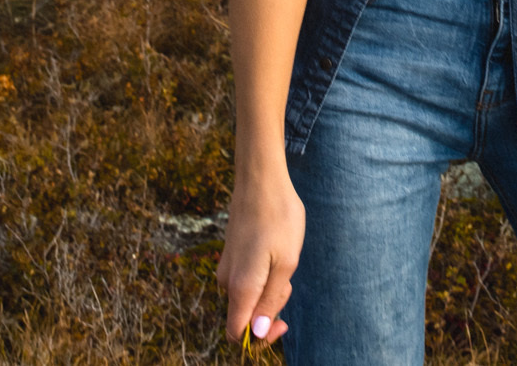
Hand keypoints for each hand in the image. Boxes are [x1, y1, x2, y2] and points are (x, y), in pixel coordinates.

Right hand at [219, 167, 303, 349]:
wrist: (260, 179)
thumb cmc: (278, 218)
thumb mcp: (286, 263)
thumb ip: (271, 301)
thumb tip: (258, 334)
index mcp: (240, 287)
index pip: (238, 334)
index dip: (260, 337)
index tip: (283, 322)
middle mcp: (227, 280)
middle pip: (245, 315)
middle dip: (270, 308)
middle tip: (289, 281)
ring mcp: (227, 265)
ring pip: (247, 296)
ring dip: (268, 290)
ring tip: (284, 261)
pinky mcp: (230, 254)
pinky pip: (245, 279)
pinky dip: (262, 275)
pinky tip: (275, 252)